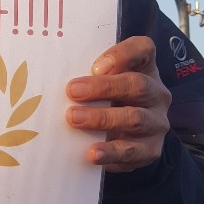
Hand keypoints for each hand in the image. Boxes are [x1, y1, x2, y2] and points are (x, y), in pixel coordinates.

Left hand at [65, 36, 170, 172]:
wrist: (123, 145)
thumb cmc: (103, 105)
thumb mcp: (97, 86)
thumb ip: (84, 77)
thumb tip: (47, 74)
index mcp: (144, 70)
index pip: (143, 49)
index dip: (122, 54)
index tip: (95, 66)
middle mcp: (155, 94)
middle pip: (137, 84)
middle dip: (103, 87)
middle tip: (73, 91)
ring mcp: (156, 123)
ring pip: (135, 118)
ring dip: (102, 118)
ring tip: (74, 118)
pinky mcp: (150, 150)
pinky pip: (132, 151)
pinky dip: (110, 152)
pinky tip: (92, 153)